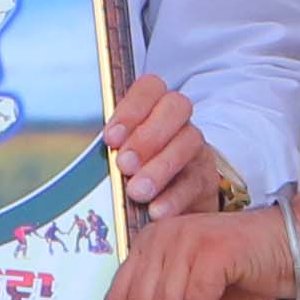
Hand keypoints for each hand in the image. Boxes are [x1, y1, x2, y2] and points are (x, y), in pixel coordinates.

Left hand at [108, 77, 222, 220]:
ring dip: (160, 168)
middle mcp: (179, 121)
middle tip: (124, 165)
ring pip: (188, 143)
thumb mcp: (120, 155)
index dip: (131, 109)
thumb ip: (112, 149)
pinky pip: (195, 183)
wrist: (172, 205)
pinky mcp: (206, 179)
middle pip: (176, 107)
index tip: (111, 138)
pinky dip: (173, 198)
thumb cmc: (135, 174)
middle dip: (147, 136)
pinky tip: (155, 211)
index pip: (150, 88)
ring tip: (137, 192)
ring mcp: (196, 148)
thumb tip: (94, 160)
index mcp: (154, 106)